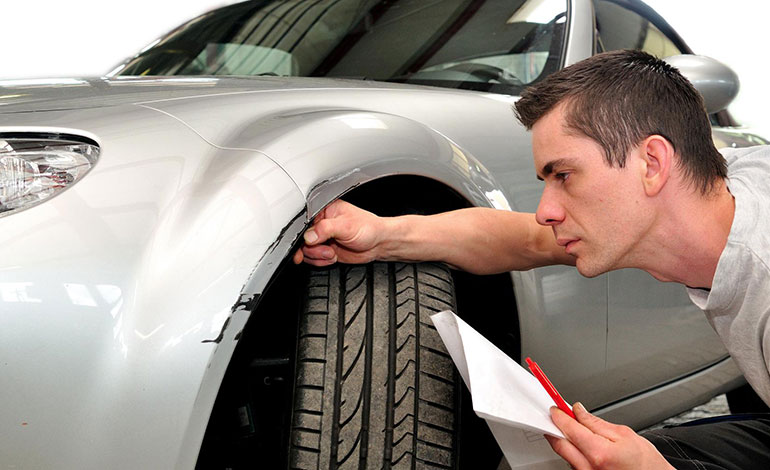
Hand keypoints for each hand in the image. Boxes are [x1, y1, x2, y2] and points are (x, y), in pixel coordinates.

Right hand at [293, 200, 384, 265]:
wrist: (378, 244)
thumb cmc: (368, 228)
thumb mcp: (346, 226)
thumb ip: (325, 229)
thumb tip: (308, 236)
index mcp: (324, 210)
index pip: (304, 221)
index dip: (302, 234)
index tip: (306, 243)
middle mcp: (321, 224)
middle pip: (302, 238)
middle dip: (312, 248)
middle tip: (326, 250)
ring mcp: (322, 238)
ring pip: (306, 250)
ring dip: (318, 256)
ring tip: (332, 253)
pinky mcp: (324, 250)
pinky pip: (313, 259)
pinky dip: (321, 261)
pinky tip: (333, 257)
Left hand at [546, 403, 674, 469]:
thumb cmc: (647, 463)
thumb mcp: (624, 434)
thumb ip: (596, 422)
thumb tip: (579, 412)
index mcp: (599, 453)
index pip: (570, 429)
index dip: (560, 415)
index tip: (556, 407)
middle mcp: (589, 468)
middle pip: (560, 443)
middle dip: (556, 427)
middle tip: (556, 416)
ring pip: (565, 454)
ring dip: (564, 439)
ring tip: (572, 429)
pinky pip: (572, 464)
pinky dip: (572, 452)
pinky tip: (579, 444)